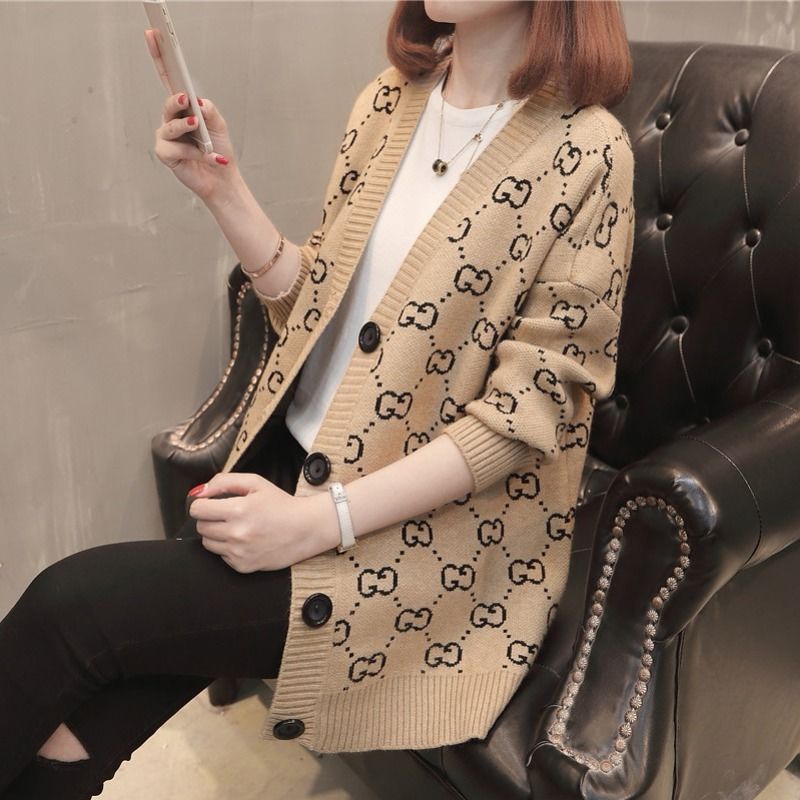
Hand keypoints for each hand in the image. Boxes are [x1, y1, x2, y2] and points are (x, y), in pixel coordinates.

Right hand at [145, 29, 237, 201]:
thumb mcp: (218, 125)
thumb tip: (196, 101)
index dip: (160, 57)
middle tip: (185, 98)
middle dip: (175, 100)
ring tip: (196, 127)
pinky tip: (203, 156)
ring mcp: (166, 137)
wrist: (221, 178)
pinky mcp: (165, 154)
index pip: (169, 79)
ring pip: (170, 125)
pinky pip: (173, 148)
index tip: (153, 34)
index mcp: (183, 108)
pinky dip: (191, 152)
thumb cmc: (218, 150)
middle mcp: (171, 120)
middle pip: (168, 103)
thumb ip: (208, 110)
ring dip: (185, 127)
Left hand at [187, 473, 339, 572]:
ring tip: (237, 526)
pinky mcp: (243, 566)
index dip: (203, 503)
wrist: (306, 528)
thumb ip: (224, 481)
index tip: (211, 503)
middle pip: (201, 527)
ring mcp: (239, 553)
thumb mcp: (255, 482)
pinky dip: (228, 548)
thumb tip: (200, 491)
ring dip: (217, 534)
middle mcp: (236, 534)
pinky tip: (245, 540)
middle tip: (228, 514)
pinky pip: (221, 556)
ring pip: (208, 543)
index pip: (198, 509)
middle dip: (210, 518)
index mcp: (238, 510)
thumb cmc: (282, 504)